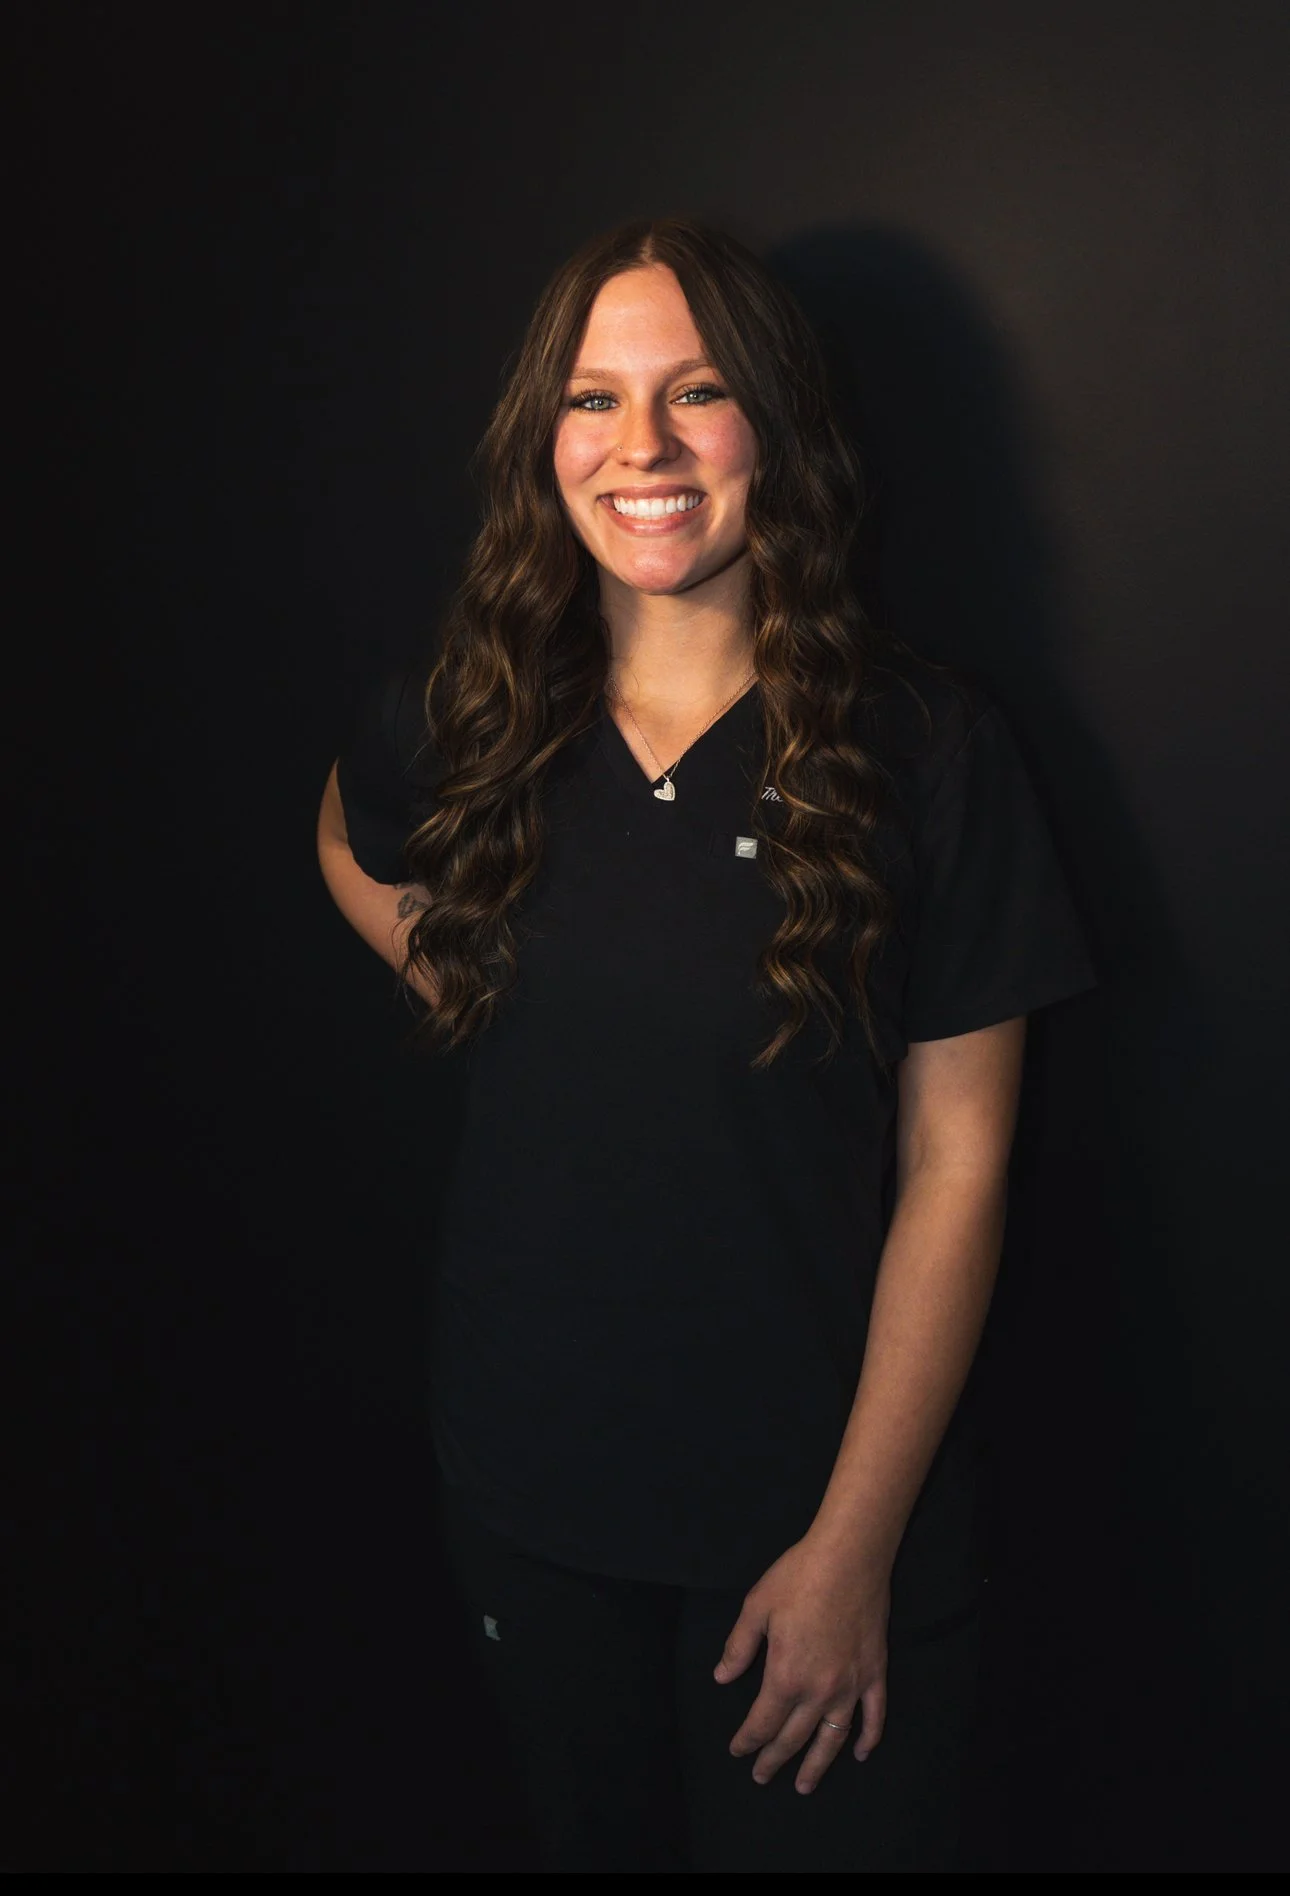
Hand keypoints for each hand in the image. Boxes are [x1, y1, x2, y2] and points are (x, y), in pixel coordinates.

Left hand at [714, 1536, 889, 1794]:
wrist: (849, 1557)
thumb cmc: (798, 1577)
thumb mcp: (756, 1607)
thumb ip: (739, 1647)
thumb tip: (722, 1678)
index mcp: (785, 1676)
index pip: (763, 1722)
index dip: (748, 1740)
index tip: (737, 1751)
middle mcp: (819, 1691)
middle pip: (794, 1737)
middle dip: (774, 1759)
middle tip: (761, 1776)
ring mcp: (851, 1685)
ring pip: (832, 1738)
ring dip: (817, 1765)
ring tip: (804, 1785)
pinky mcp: (875, 1673)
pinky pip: (873, 1716)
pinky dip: (867, 1738)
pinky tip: (859, 1754)